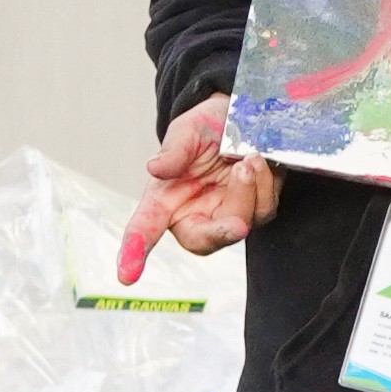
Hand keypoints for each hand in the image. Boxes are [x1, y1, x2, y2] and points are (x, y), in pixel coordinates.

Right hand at [117, 96, 278, 283]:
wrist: (244, 115)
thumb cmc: (206, 129)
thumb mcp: (188, 130)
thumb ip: (174, 150)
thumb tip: (155, 168)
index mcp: (165, 200)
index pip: (144, 230)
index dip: (134, 253)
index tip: (126, 276)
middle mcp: (194, 215)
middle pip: (204, 240)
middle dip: (223, 229)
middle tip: (237, 205)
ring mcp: (226, 216)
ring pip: (241, 225)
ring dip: (248, 190)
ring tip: (248, 158)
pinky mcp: (255, 210)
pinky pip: (264, 210)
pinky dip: (265, 185)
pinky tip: (259, 162)